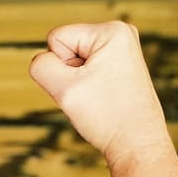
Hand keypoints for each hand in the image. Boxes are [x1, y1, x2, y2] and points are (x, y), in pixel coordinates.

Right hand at [28, 21, 172, 166]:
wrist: (137, 146)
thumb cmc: (107, 118)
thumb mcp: (63, 89)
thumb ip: (40, 66)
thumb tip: (43, 60)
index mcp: (112, 31)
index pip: (56, 38)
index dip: (60, 67)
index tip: (85, 87)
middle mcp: (121, 33)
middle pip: (66, 48)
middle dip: (70, 75)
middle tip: (93, 96)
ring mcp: (123, 50)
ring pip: (74, 62)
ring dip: (77, 84)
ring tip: (100, 99)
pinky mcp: (122, 66)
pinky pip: (87, 72)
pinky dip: (88, 88)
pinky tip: (105, 100)